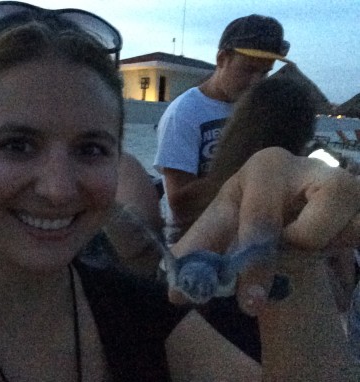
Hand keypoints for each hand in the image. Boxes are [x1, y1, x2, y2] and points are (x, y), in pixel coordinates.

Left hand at [170, 147, 359, 314]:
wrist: (293, 196)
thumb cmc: (252, 207)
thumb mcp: (223, 223)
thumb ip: (199, 252)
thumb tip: (174, 292)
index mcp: (264, 167)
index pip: (257, 218)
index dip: (250, 263)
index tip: (246, 304)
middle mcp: (308, 165)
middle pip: (300, 231)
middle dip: (278, 265)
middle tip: (267, 289)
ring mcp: (343, 181)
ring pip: (338, 236)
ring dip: (319, 252)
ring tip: (305, 246)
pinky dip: (345, 248)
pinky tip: (332, 243)